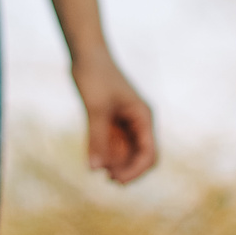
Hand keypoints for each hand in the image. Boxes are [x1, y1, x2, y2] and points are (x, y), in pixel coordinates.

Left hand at [73, 55, 157, 183]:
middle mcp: (139, 122)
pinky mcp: (112, 121)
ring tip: (99, 170)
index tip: (117, 180)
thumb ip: (96, 140)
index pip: (149, 153)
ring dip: (116, 164)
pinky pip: (114, 145)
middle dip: (127, 170)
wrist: (86, 54)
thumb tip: (95, 169)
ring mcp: (126, 122)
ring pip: (127, 153)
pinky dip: (107, 155)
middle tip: (108, 180)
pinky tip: (96, 160)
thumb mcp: (96, 109)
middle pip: (141, 156)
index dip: (136, 171)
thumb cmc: (95, 76)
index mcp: (144, 117)